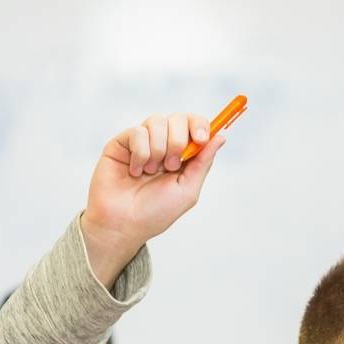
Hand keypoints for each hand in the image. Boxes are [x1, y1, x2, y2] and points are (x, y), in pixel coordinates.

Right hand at [81, 112, 226, 286]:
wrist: (123, 224)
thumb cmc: (154, 213)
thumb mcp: (187, 191)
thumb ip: (203, 163)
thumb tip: (220, 137)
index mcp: (181, 155)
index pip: (195, 125)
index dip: (200, 125)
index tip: (200, 139)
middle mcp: (162, 144)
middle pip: (178, 118)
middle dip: (178, 141)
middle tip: (170, 166)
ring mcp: (142, 142)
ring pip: (157, 121)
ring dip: (158, 149)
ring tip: (149, 172)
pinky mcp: (122, 142)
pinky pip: (138, 132)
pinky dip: (140, 153)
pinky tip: (134, 171)